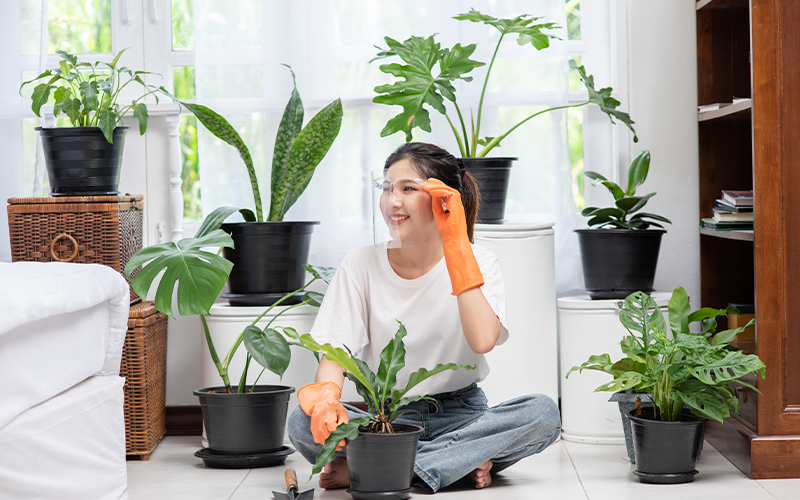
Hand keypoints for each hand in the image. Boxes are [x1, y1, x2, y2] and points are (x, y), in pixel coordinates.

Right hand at [297, 381, 348, 449]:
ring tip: (337, 444)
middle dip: (336, 443)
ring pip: (324, 442)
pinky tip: (330, 441)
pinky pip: (319, 441)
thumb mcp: (342, 412)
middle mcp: (320, 424)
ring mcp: (316, 428)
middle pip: (329, 439)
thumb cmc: (334, 407)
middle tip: (342, 444)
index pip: (334, 432)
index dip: (340, 439)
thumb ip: (344, 423)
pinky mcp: (313, 431)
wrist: (322, 403)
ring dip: (331, 444)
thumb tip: (344, 434)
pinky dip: (325, 442)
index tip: (344, 442)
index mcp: (328, 418)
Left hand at [422, 179, 483, 294]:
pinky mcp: (458, 208)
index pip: (445, 193)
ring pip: (449, 189)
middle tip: (427, 181)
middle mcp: (456, 205)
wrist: (454, 243)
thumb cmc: (448, 234)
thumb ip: (437, 206)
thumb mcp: (439, 216)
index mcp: (452, 207)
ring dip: (437, 185)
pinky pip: (450, 194)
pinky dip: (441, 191)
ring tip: (427, 184)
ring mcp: (458, 206)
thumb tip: (431, 196)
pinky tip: (432, 190)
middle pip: (447, 189)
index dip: (437, 187)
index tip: (427, 185)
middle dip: (436, 183)